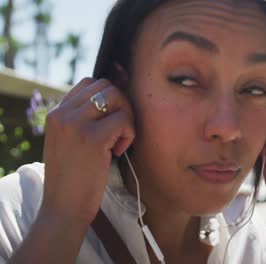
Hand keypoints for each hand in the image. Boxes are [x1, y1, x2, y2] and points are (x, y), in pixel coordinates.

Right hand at [41, 78, 134, 225]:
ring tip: (118, 141)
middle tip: (120, 130)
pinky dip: (129, 134)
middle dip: (122, 105)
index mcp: (57, 113)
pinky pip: (124, 120)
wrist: (64, 206)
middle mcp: (63, 114)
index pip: (90, 83)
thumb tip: (117, 95)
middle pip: (106, 85)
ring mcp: (76, 124)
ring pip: (116, 97)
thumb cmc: (74, 176)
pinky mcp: (93, 137)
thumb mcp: (71, 140)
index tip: (114, 119)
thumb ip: (85, 118)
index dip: (110, 97)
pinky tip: (118, 151)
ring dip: (126, 117)